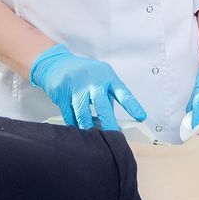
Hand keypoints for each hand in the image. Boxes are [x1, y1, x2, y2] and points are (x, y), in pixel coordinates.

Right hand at [29, 44, 146, 130]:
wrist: (57, 62)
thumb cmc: (83, 73)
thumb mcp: (100, 78)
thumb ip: (108, 96)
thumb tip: (114, 122)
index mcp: (107, 76)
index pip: (123, 92)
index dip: (132, 105)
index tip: (141, 117)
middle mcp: (93, 79)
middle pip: (102, 105)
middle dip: (109, 123)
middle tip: (114, 137)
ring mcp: (76, 84)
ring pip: (83, 112)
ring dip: (88, 127)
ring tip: (93, 137)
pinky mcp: (62, 91)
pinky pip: (69, 113)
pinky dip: (74, 124)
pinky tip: (77, 128)